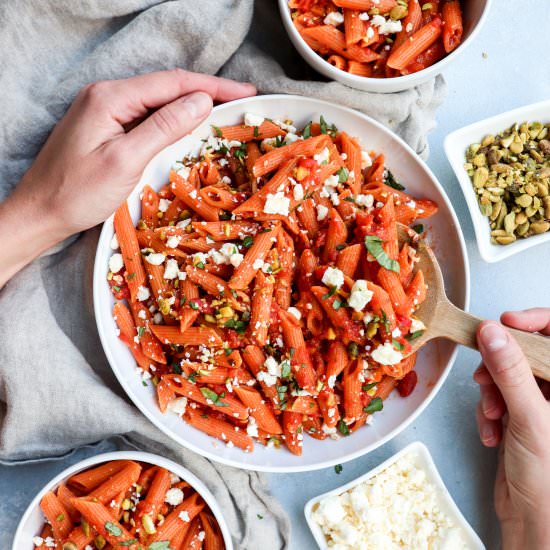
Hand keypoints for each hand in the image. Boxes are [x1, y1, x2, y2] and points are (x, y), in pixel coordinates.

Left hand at [0, 69, 255, 285]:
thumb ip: (163, 127)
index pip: (174, 83)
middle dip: (208, 92)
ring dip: (193, 106)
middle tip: (242, 101)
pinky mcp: (107, 127)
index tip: (246, 92)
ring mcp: (106, 110)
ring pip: (159, 102)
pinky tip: (190, 126)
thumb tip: (202, 101)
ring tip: (225, 112)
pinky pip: (148, 117)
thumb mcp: (125, 160)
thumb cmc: (77, 192)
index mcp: (111, 97)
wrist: (40, 212)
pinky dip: (174, 120)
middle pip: (168, 87)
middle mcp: (108, 95)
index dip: (214, 86)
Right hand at [475, 310, 549, 549]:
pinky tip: (491, 431)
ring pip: (507, 373)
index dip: (535, 322)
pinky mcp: (519, 415)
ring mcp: (540, 403)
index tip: (506, 323)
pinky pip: (497, 395)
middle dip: (501, 364)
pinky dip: (488, 410)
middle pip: (526, 352)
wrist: (535, 522)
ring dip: (491, 392)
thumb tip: (493, 333)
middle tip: (486, 375)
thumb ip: (510, 372)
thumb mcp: (529, 419)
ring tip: (491, 413)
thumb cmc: (549, 479)